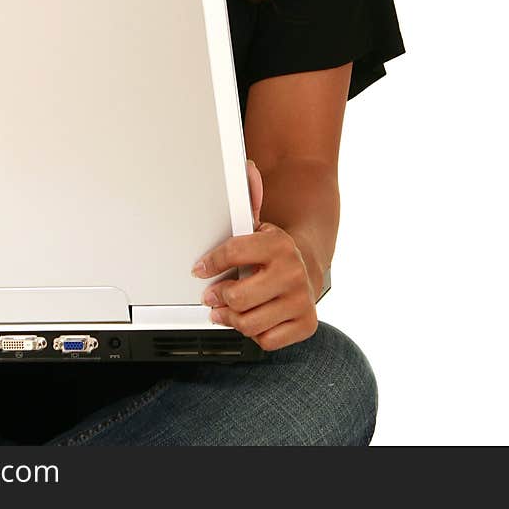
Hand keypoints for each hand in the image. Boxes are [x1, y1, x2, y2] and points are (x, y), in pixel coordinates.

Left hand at [191, 158, 318, 351]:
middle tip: (212, 294)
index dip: (210, 263)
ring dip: (231, 318)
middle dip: (218, 297)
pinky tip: (255, 318)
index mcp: (278, 244)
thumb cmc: (274, 250)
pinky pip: (265, 340)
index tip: (199, 270)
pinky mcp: (307, 324)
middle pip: (236, 296)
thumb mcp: (259, 224)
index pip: (232, 253)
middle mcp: (293, 271)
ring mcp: (301, 300)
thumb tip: (247, 168)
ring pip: (248, 322)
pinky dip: (255, 333)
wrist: (309, 266)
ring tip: (228, 309)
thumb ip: (249, 199)